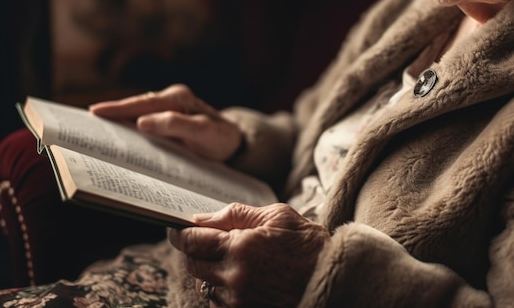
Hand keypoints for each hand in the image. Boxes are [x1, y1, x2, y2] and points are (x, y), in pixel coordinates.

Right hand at [89, 84, 241, 160]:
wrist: (235, 144)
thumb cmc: (221, 139)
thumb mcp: (204, 134)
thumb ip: (177, 126)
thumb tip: (142, 122)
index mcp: (178, 98)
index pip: (143, 103)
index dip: (119, 108)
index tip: (96, 112)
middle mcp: (171, 99)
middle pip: (135, 105)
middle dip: (112, 112)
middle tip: (86, 121)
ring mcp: (168, 107)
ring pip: (137, 112)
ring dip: (118, 120)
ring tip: (94, 129)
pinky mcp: (166, 118)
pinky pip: (143, 120)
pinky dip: (129, 126)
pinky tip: (117, 136)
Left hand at [168, 203, 329, 306]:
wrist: (336, 277)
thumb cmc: (307, 242)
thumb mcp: (275, 216)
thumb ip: (233, 215)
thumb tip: (198, 219)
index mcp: (241, 247)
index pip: (192, 241)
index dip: (180, 234)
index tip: (177, 229)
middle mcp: (236, 277)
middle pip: (193, 265)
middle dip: (196, 252)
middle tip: (209, 242)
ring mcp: (240, 300)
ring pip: (205, 285)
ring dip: (211, 272)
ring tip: (236, 261)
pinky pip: (219, 303)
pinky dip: (223, 290)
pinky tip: (243, 279)